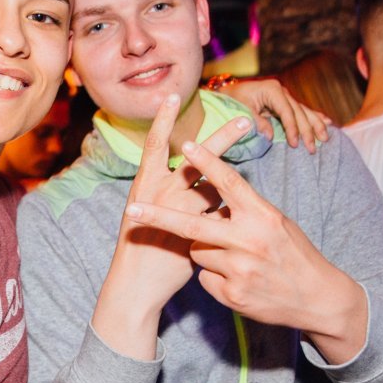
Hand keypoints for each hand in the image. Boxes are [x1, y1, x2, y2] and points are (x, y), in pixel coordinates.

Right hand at [91, 95, 247, 358]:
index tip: (171, 96)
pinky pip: (220, 215)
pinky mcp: (196, 231)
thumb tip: (199, 183)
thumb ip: (172, 197)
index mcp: (145, 184)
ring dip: (224, 187)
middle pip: (197, 159)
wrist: (138, 285)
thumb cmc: (142, 248)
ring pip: (214, 188)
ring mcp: (181, 212)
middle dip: (221, 138)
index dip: (163, 120)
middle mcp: (162, 193)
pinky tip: (226, 227)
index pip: (154, 145)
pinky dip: (225, 217)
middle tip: (244, 120)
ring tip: (228, 192)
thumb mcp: (148, 214)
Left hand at [125, 138, 366, 362]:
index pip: (230, 183)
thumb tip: (216, 196)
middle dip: (158, 217)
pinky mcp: (232, 294)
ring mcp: (240, 270)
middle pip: (194, 226)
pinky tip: (236, 279)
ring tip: (233, 257)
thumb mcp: (276, 224)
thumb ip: (246, 210)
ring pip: (197, 252)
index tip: (186, 144)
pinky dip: (214, 276)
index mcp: (263, 216)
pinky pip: (205, 277)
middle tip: (131, 210)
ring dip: (204, 250)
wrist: (317, 298)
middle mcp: (250, 241)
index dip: (207, 162)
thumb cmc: (294, 253)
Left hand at [218, 78, 330, 153]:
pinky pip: (303, 111)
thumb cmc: (233, 101)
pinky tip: (327, 123)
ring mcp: (285, 96)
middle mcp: (282, 91)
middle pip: (299, 112)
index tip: (295, 144)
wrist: (228, 93)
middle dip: (308, 131)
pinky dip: (315, 117)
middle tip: (313, 148)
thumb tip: (269, 136)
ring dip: (316, 125)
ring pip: (305, 111)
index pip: (287, 111)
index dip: (292, 128)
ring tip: (326, 138)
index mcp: (272, 90)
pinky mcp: (285, 103)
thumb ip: (256, 122)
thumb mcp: (242, 111)